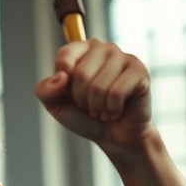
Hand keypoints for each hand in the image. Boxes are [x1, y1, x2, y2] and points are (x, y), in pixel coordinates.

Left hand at [35, 39, 151, 149]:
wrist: (114, 137)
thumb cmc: (84, 116)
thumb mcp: (56, 106)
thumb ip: (45, 90)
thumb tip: (61, 77)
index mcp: (81, 50)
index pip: (65, 56)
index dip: (64, 83)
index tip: (70, 93)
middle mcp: (103, 48)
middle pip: (81, 74)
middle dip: (82, 99)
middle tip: (90, 105)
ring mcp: (123, 57)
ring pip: (99, 86)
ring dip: (98, 106)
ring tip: (103, 108)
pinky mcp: (140, 71)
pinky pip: (117, 92)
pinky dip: (112, 109)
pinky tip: (116, 110)